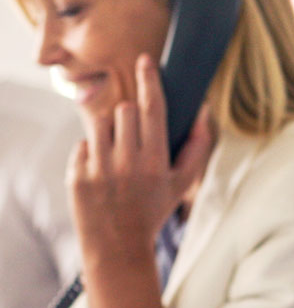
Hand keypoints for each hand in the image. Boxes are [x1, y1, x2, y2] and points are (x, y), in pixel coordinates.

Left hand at [70, 54, 212, 268]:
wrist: (118, 245)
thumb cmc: (153, 210)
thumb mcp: (183, 184)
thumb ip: (197, 147)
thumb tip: (203, 113)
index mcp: (155, 162)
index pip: (152, 109)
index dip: (149, 81)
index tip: (145, 61)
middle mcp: (127, 163)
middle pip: (125, 111)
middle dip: (130, 116)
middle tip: (133, 137)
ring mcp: (99, 168)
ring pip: (100, 122)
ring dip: (110, 131)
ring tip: (117, 153)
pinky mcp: (77, 174)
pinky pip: (83, 144)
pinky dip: (92, 153)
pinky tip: (101, 173)